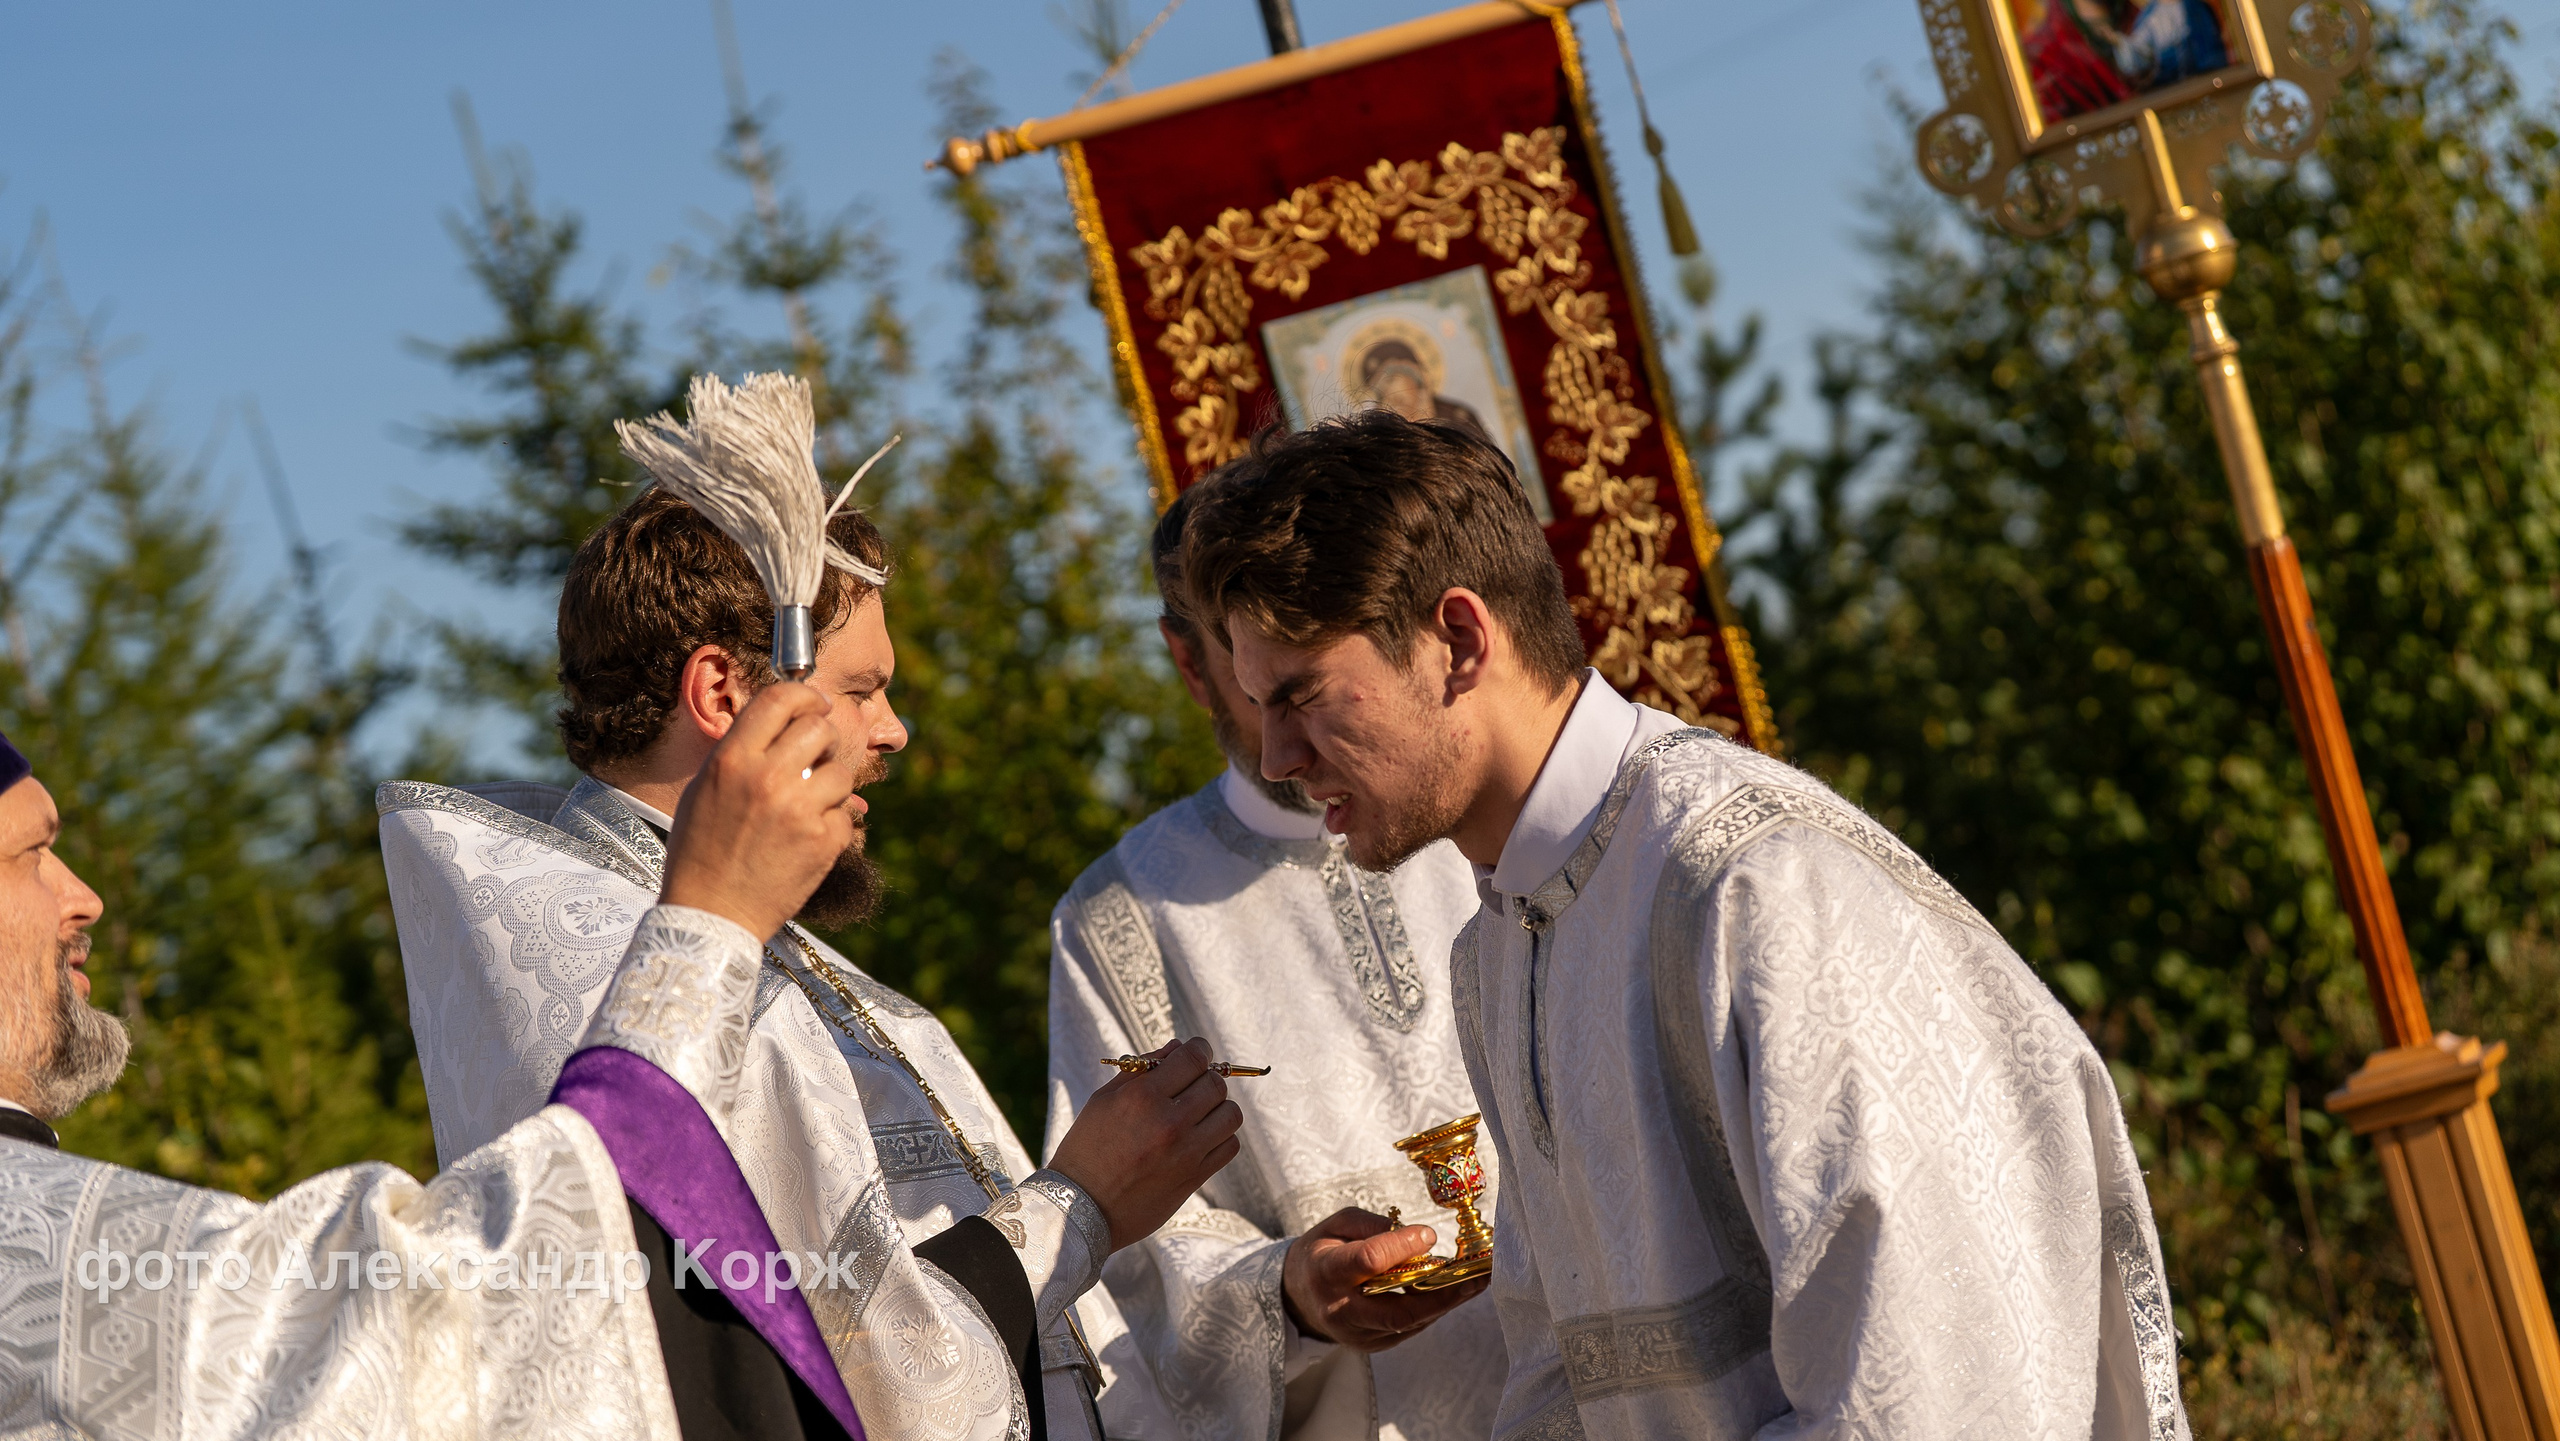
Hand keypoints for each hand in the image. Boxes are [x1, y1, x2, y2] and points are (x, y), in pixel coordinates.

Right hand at [661, 682, 853, 940]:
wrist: (711, 914)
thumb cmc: (700, 851)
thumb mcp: (703, 789)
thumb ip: (741, 752)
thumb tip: (780, 721)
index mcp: (732, 760)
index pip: (779, 699)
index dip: (805, 694)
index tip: (816, 701)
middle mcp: (767, 778)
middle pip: (819, 728)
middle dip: (823, 738)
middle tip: (816, 754)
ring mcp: (800, 810)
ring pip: (840, 771)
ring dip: (829, 783)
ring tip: (808, 803)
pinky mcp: (824, 842)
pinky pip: (845, 813)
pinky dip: (832, 823)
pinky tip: (806, 838)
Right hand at [1048, 1038, 1242, 1250]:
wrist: (1080, 1207)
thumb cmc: (1086, 1149)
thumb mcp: (1103, 1101)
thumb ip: (1141, 1070)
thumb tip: (1177, 1047)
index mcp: (1141, 1097)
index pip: (1193, 1058)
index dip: (1200, 1050)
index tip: (1198, 1053)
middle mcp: (1168, 1122)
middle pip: (1215, 1084)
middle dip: (1207, 1078)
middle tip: (1194, 1085)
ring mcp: (1185, 1152)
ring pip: (1230, 1114)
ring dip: (1219, 1108)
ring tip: (1200, 1113)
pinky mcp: (1194, 1177)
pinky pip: (1230, 1146)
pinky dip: (1222, 1137)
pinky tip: (1202, 1137)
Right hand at [1282, 1207, 1487, 1350]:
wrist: (1299, 1295)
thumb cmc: (1323, 1251)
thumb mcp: (1338, 1224)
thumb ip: (1373, 1226)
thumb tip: (1418, 1237)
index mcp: (1326, 1270)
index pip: (1368, 1261)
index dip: (1402, 1247)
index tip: (1428, 1234)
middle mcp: (1339, 1309)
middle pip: (1396, 1308)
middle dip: (1439, 1293)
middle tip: (1473, 1275)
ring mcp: (1355, 1333)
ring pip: (1407, 1322)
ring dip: (1444, 1302)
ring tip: (1475, 1282)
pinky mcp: (1369, 1345)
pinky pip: (1407, 1328)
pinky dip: (1431, 1310)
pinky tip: (1452, 1293)